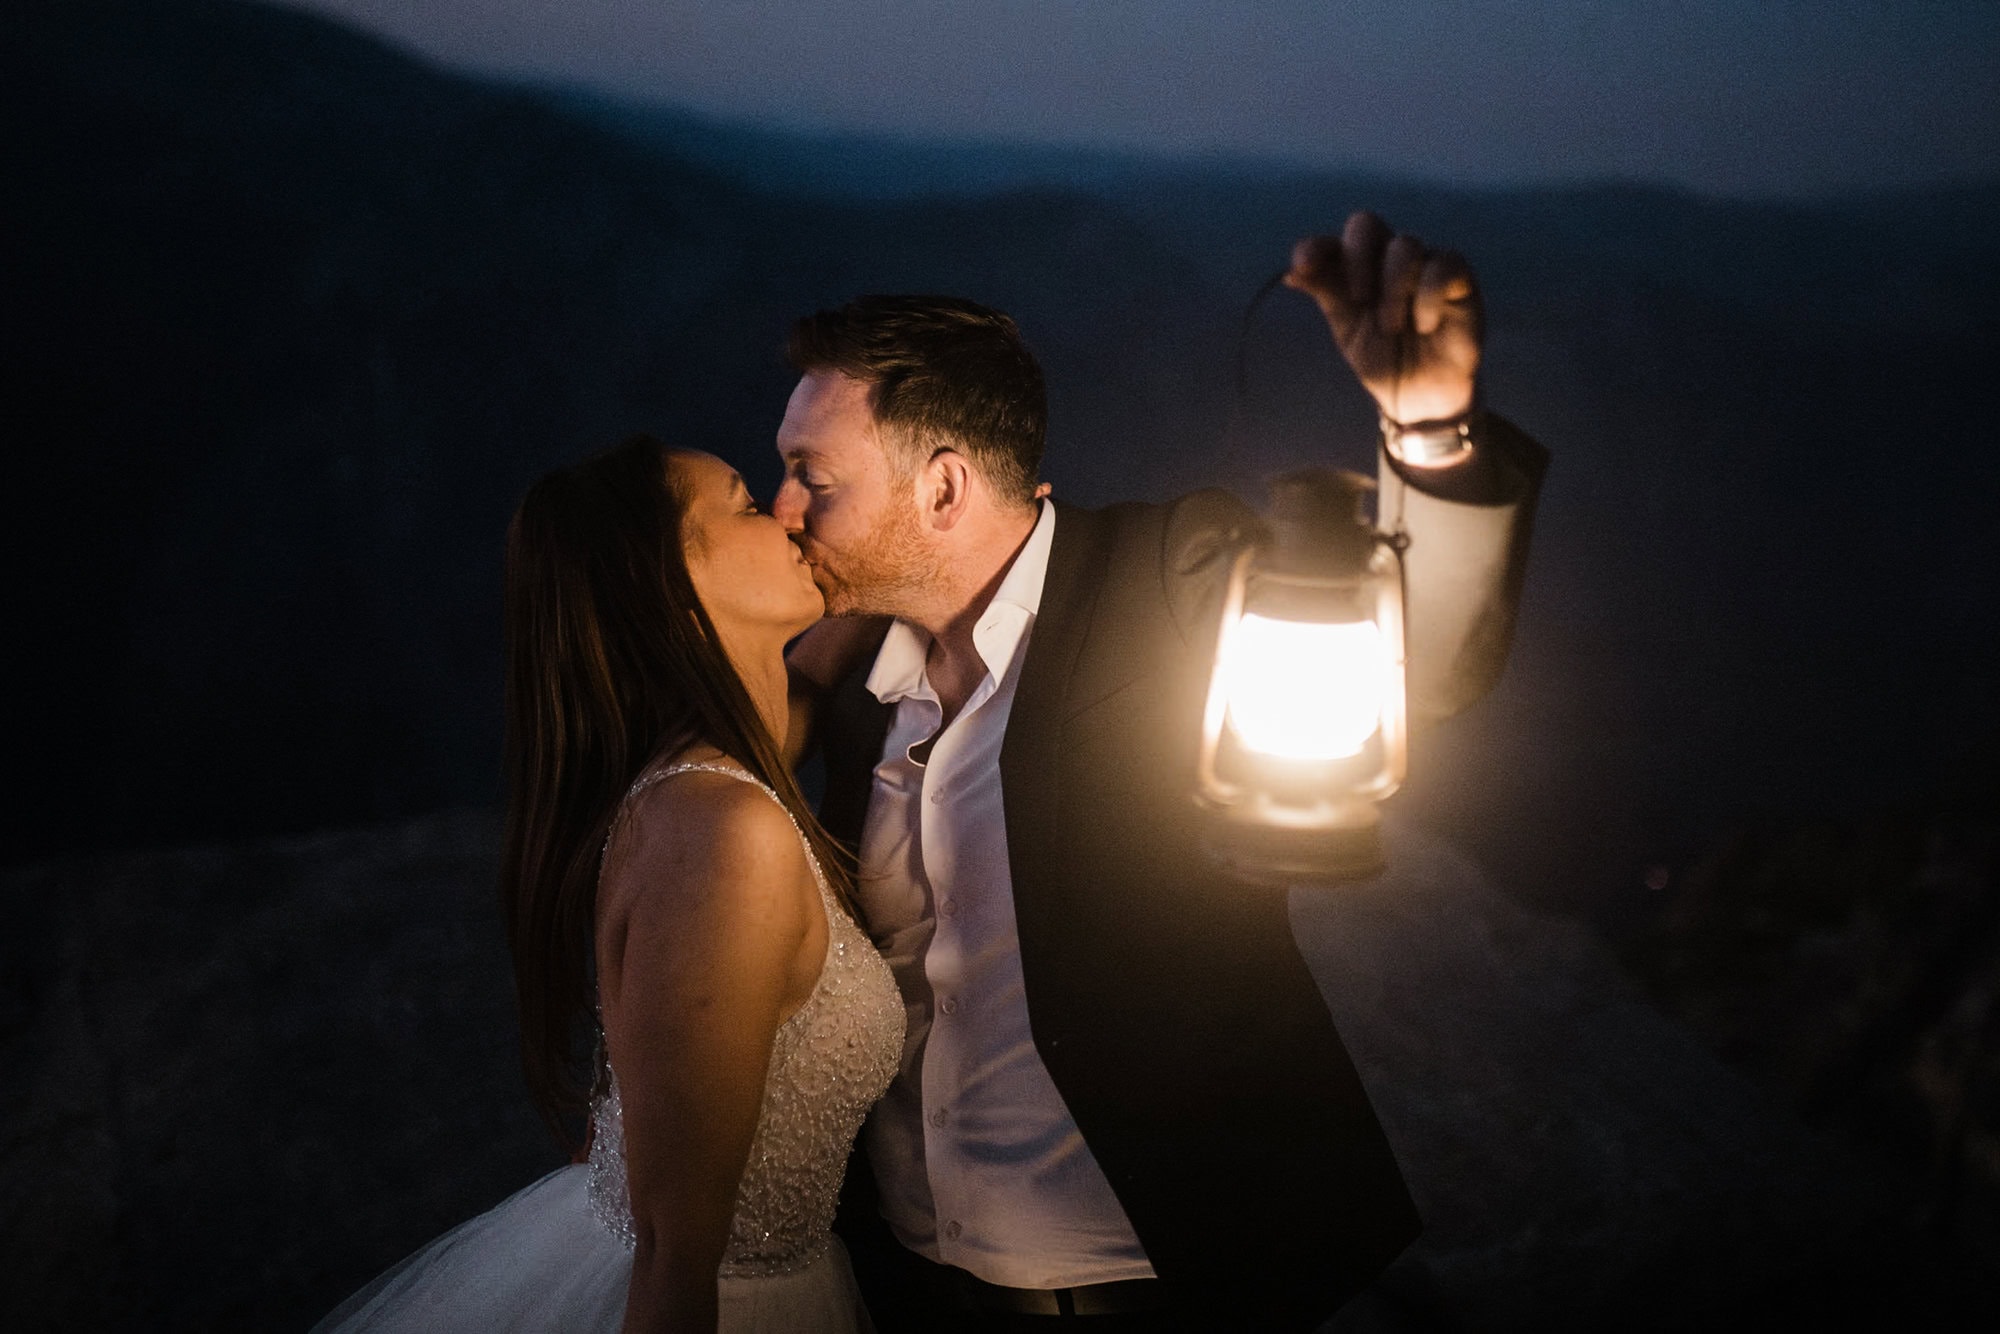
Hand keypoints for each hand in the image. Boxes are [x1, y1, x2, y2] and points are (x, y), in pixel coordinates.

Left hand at [1285, 211, 1481, 423]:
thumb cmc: (1382, 359)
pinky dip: (1428, 296)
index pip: (1331, 243)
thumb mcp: (1348, 328)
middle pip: (1366, 224)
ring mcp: (1423, 264)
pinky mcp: (1458, 278)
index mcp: (1356, 269)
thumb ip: (1327, 294)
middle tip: (1359, 299)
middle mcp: (1387, 259)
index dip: (1315, 247)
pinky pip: (1443, 264)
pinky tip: (1425, 325)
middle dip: (1357, 258)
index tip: (1302, 267)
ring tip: (1392, 327)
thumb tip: (1290, 273)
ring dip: (1393, 288)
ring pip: (1404, 245)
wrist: (1418, 397)